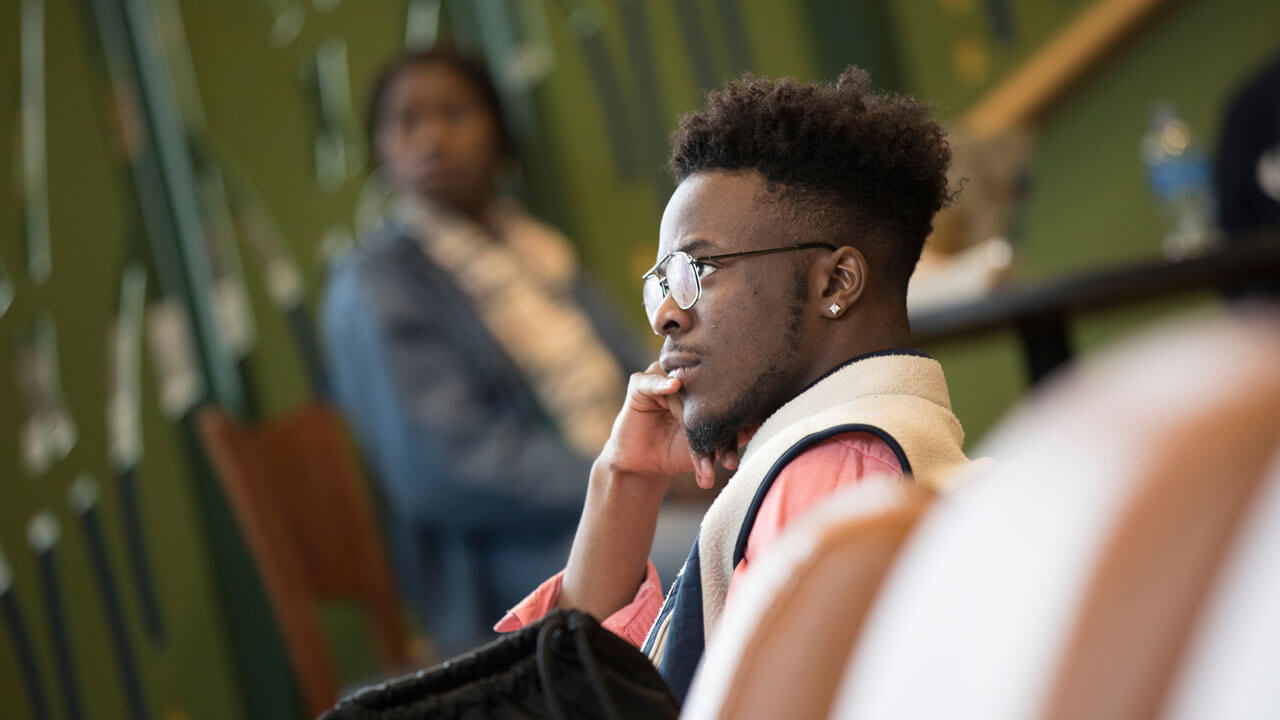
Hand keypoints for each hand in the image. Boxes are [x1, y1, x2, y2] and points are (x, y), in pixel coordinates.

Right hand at [599, 362, 739, 490]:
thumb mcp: (707, 448)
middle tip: (723, 431)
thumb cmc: (678, 452)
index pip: (721, 392)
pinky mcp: (639, 385)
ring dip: (688, 398)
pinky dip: (661, 382)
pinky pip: (649, 380)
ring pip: (679, 382)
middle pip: (701, 386)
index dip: (735, 411)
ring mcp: (661, 380)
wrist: (645, 466)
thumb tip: (759, 426)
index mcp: (702, 389)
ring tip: (697, 410)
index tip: (752, 426)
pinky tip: (674, 386)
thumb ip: (730, 436)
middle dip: (712, 411)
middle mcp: (683, 380)